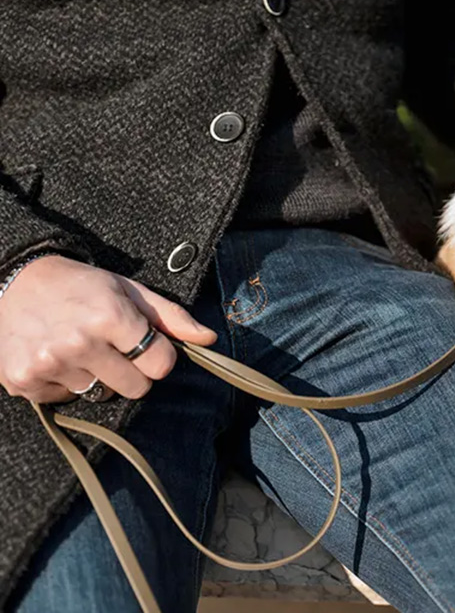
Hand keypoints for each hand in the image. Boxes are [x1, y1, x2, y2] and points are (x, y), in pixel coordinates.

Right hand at [0, 255, 216, 402]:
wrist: (13, 281)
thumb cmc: (80, 285)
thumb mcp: (129, 290)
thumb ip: (171, 317)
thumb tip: (208, 339)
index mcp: (110, 317)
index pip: (161, 365)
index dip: (158, 355)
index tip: (144, 343)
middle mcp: (79, 343)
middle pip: (136, 388)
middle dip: (132, 371)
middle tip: (112, 348)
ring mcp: (49, 365)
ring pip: (100, 394)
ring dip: (96, 376)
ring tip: (80, 347)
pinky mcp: (24, 382)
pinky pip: (66, 400)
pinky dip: (65, 383)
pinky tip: (56, 355)